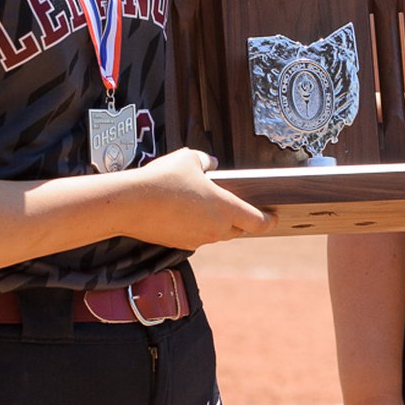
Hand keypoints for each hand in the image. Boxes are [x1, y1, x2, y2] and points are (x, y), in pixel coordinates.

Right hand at [124, 148, 271, 250]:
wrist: (130, 203)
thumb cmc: (163, 179)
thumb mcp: (188, 159)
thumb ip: (205, 160)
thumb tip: (211, 163)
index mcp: (225, 208)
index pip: (257, 222)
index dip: (269, 220)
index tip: (274, 217)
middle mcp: (216, 228)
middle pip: (238, 229)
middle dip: (242, 220)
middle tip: (241, 208)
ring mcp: (198, 240)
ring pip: (217, 234)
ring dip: (217, 223)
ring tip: (207, 205)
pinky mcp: (180, 245)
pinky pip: (197, 236)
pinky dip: (197, 227)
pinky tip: (185, 212)